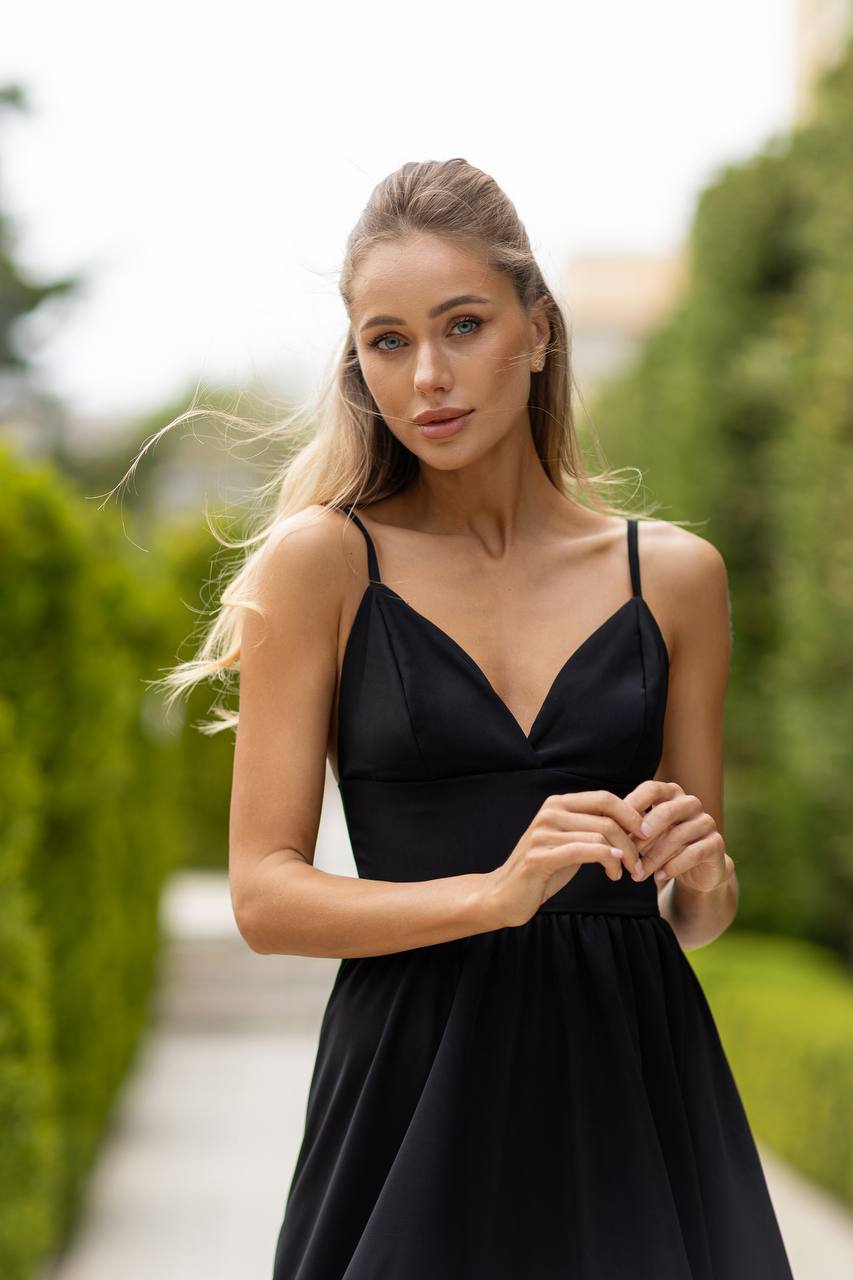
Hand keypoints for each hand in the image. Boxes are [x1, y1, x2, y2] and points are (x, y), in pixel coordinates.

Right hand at [483, 789, 646, 928]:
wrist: (505, 894)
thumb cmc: (545, 868)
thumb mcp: (571, 842)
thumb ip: (593, 828)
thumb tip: (635, 821)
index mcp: (558, 804)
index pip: (605, 798)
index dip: (631, 814)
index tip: (648, 835)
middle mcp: (550, 812)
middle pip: (607, 818)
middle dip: (632, 841)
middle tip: (640, 863)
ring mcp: (543, 833)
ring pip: (600, 836)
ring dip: (622, 857)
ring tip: (625, 873)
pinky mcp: (539, 856)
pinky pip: (583, 851)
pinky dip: (606, 860)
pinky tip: (614, 872)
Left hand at [620, 780, 732, 893]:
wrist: (696, 869)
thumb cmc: (663, 845)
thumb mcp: (646, 833)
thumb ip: (631, 826)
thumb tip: (607, 827)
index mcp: (671, 793)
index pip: (651, 789)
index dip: (633, 804)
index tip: (616, 826)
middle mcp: (690, 803)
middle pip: (665, 812)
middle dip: (643, 835)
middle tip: (627, 852)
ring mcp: (706, 822)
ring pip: (677, 836)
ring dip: (654, 857)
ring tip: (638, 874)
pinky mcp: (716, 843)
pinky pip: (694, 853)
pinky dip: (674, 866)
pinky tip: (660, 877)